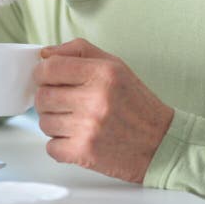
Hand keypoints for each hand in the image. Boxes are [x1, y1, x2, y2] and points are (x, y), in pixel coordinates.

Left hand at [32, 38, 173, 182]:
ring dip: (54, 123)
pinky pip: (51, 147)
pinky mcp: (85, 152)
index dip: (42, 73)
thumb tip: (45, 54)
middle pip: (42, 96)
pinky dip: (60, 145)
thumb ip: (78, 51)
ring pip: (44, 122)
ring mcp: (89, 128)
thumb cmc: (136, 103)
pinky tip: (77, 138)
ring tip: (74, 121)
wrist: (162, 144)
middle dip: (47, 99)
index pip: (49, 68)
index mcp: (102, 73)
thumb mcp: (114, 65)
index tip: (47, 78)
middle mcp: (95, 99)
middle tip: (63, 102)